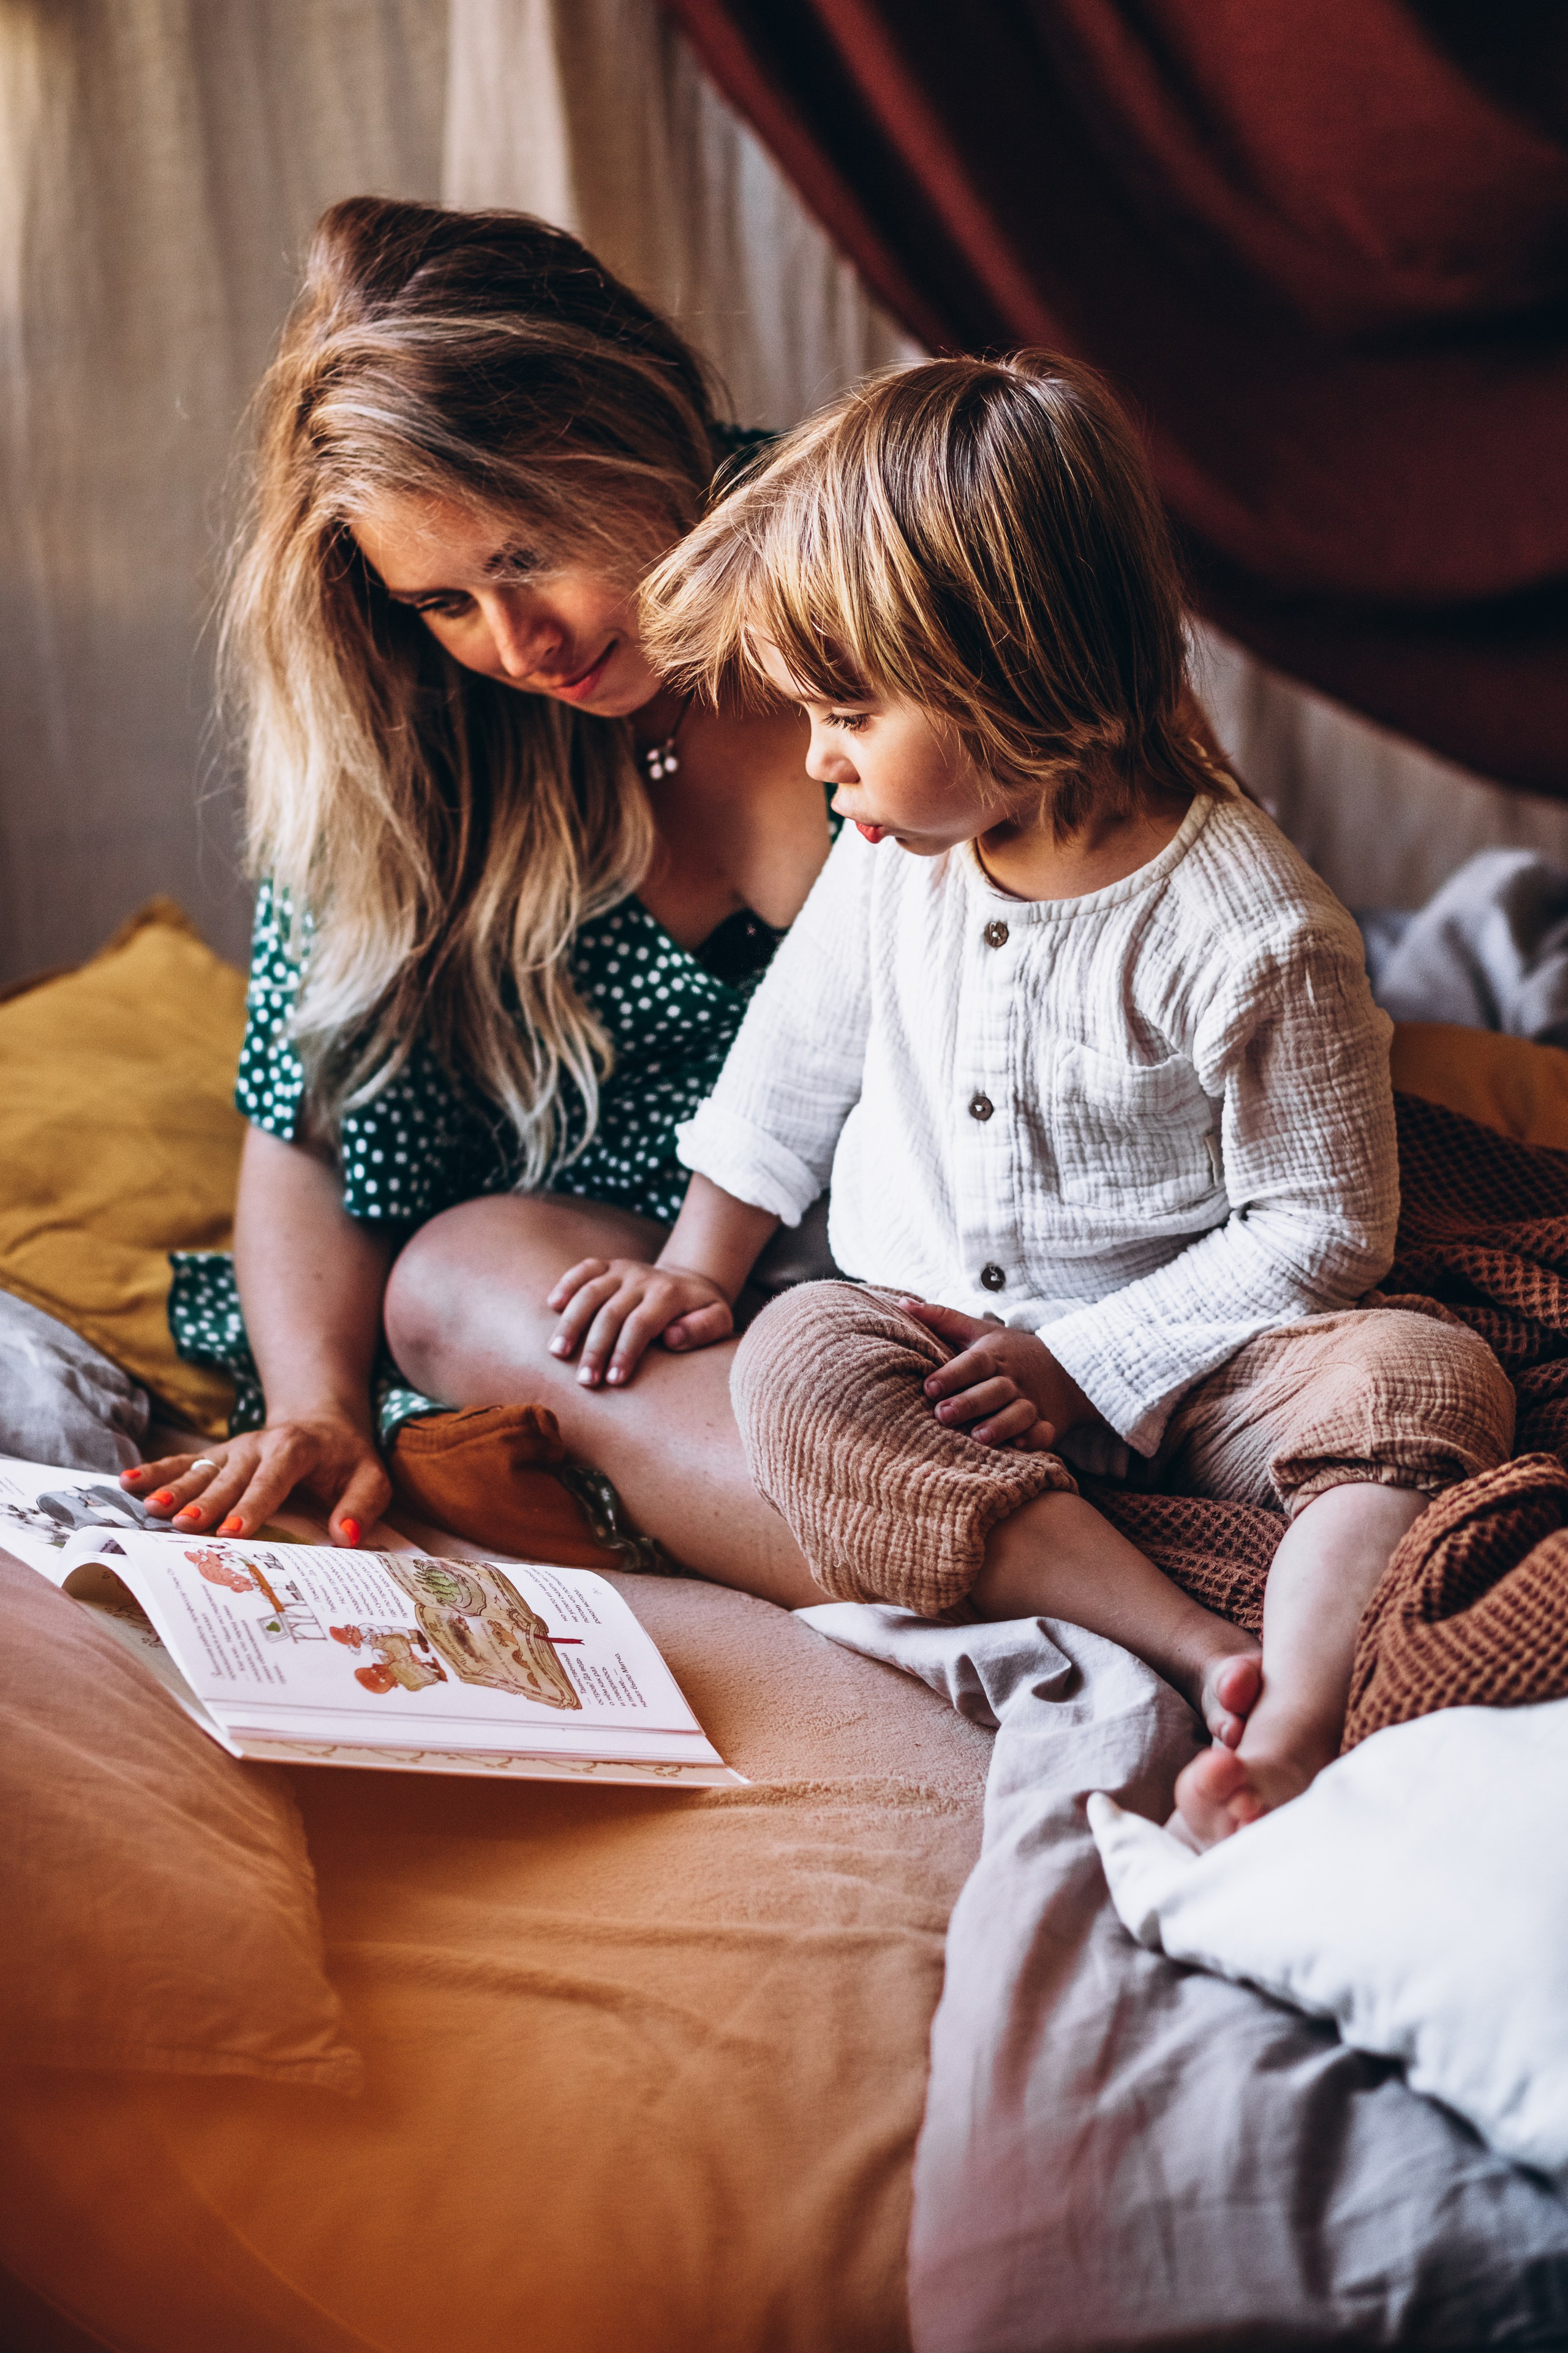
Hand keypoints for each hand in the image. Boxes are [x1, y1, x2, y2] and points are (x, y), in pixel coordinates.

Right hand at [120, 1415, 389, 1544]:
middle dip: (207, 1502)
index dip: (253, 1504)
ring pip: (201, 1469)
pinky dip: (156, 1471)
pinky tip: (127, 1483)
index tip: (235, 1530)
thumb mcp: (371, 1479)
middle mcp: (259, 1445)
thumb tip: (347, 1537)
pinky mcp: (216, 1455)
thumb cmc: (347, 1459)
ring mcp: (233, 1449)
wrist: (323, 1421)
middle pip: (230, 1477)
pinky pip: (183, 1462)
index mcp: (296, 1449)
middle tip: (185, 1525)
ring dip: (175, 1487)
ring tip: (151, 1508)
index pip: (272, 1479)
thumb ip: (361, 1506)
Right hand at [547, 1257, 733, 1386]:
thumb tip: (671, 1338)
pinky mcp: (609, 1265)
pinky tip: (553, 1306)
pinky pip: (584, 1269)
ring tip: (557, 1353)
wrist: (691, 1280)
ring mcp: (623, 1270)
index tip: (612, 1381)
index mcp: (669, 1294)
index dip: (624, 1352)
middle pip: (610, 1313)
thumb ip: (702, 1329)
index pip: (640, 1325)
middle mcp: (642, 1278)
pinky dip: (567, 1284)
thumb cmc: (702, 1311)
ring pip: (590, 1292)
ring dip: (571, 1322)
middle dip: (595, 1348)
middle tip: (584, 1381)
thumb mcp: (719, 1320)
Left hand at [899, 1301, 1090, 1449]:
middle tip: (942, 1415)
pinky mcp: (1047, 1422)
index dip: (952, 1375)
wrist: (1066, 1366)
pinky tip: (1019, 1446)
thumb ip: (942, 1319)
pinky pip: (1044, 1432)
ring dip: (1000, 1425)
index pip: (973, 1363)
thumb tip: (901, 1304)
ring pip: (1018, 1412)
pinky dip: (1034, 1439)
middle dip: (969, 1403)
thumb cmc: (1009, 1351)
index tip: (929, 1387)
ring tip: (979, 1437)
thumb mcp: (979, 1330)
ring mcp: (1032, 1402)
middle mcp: (1013, 1379)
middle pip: (993, 1390)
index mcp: (994, 1356)